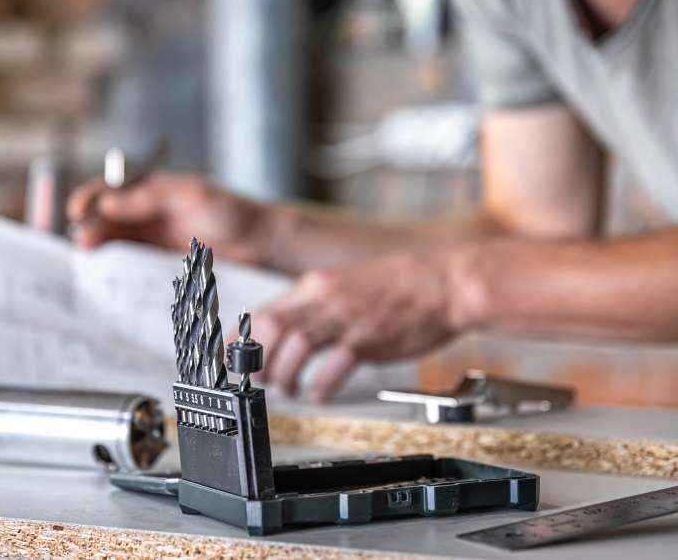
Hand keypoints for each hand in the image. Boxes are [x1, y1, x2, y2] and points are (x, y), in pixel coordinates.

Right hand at [66, 172, 271, 264]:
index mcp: (152, 189)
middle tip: (84, 243)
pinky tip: (110, 279)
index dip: (90, 198)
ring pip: (114, 243)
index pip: (110, 189)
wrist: (262, 244)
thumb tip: (110, 202)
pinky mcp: (160, 264)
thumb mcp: (194, 195)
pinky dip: (116, 271)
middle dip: (90, 228)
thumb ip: (152, 196)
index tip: (79, 212)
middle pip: (105, 219)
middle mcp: (147, 213)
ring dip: (99, 251)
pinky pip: (130, 266)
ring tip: (90, 262)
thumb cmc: (233, 212)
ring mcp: (152, 240)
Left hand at [250, 248, 472, 401]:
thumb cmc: (399, 287)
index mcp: (315, 285)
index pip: (262, 312)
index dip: (241, 341)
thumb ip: (314, 305)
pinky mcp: (368, 338)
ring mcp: (346, 317)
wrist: (444, 282)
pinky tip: (319, 394)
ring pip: (295, 346)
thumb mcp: (345, 286)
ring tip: (289, 388)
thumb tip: (284, 329)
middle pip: (271, 329)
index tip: (233, 362)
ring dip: (284, 375)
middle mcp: (325, 298)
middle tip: (258, 381)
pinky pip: (333, 366)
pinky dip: (319, 385)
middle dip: (257, 361)